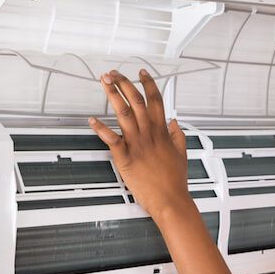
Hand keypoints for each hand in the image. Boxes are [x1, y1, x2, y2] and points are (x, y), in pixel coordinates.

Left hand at [88, 69, 190, 218]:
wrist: (170, 200)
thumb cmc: (175, 180)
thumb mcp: (182, 153)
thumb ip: (178, 135)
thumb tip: (174, 122)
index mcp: (162, 132)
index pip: (156, 100)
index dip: (148, 84)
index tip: (142, 73)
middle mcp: (149, 134)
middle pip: (137, 101)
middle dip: (124, 83)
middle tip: (114, 73)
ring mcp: (137, 144)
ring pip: (124, 113)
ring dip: (113, 96)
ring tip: (104, 83)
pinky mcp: (125, 157)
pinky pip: (111, 139)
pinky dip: (100, 128)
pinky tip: (92, 119)